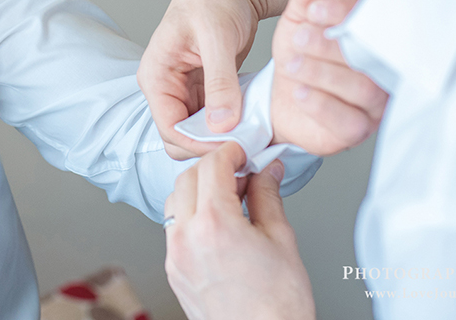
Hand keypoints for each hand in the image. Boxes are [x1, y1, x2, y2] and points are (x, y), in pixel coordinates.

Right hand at [138, 0, 290, 158]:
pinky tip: (253, 127)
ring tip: (254, 140)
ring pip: (198, 133)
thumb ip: (218, 81)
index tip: (235, 148)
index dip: (200, 143)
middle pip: (181, 137)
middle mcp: (166, 88)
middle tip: (247, 148)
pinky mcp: (206, 91)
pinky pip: (214, 121)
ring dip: (223, 139)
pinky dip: (231, 127)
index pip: (170, 128)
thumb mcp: (217, 36)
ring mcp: (186, 91)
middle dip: (210, 146)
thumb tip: (220, 123)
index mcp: (156, 75)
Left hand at [164, 143, 313, 319]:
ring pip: (175, 201)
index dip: (230, 152)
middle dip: (212, 168)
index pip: (212, 165)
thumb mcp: (282, 239)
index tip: (242, 152)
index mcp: (215, 225)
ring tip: (229, 199)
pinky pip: (174, 229)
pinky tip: (217, 224)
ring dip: (197, 190)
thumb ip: (268, 196)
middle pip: (188, 178)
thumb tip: (267, 171)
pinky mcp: (174, 271)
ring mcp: (176, 256)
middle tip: (240, 173)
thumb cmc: (278, 306)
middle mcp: (187, 238)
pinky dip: (191, 216)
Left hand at [271, 0, 387, 155]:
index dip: (346, 12)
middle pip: (372, 56)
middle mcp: (381, 70)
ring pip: (363, 88)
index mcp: (373, 37)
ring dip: (323, 73)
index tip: (314, 9)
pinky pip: (349, 121)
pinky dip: (321, 104)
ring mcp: (374, 103)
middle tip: (299, 37)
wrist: (280, 100)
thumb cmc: (301, 57)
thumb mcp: (299, 22)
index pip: (376, 20)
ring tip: (293, 63)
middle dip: (332, 44)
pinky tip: (299, 92)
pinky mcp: (357, 130)